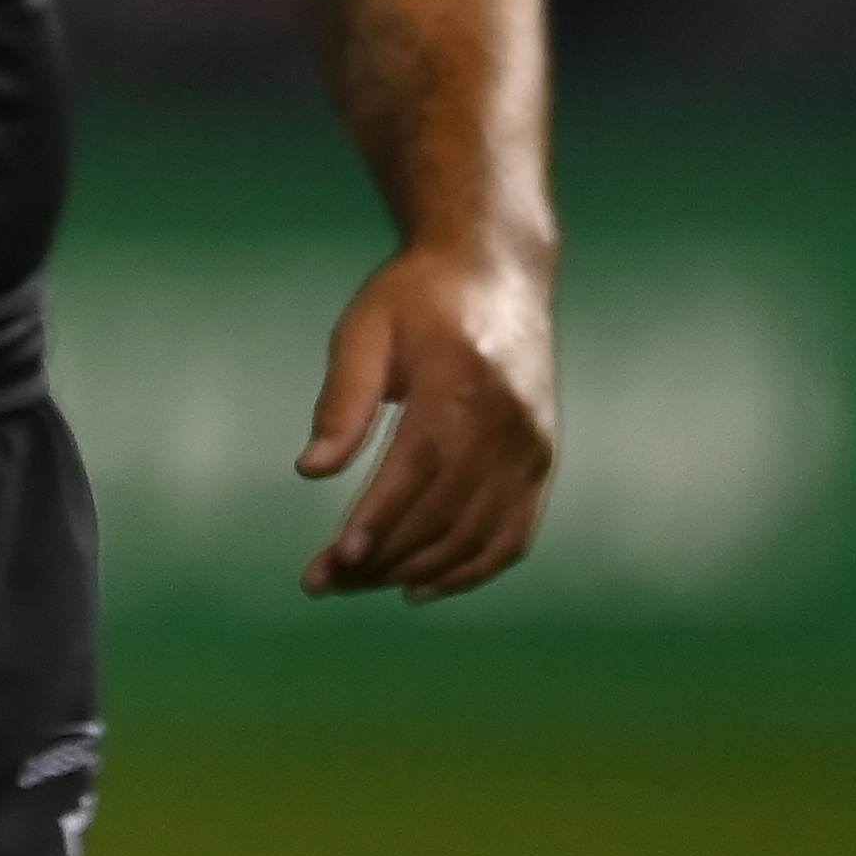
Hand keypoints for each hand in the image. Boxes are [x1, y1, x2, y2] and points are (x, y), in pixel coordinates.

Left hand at [298, 237, 556, 597]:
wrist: (498, 270)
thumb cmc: (418, 296)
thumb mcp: (365, 328)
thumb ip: (342, 400)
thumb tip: (312, 469)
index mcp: (461, 385)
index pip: (418, 471)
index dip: (378, 521)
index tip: (336, 560)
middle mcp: (508, 424)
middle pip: (444, 513)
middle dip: (383, 558)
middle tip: (324, 581)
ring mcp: (533, 448)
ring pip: (476, 535)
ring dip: (417, 571)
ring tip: (359, 584)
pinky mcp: (543, 461)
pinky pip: (512, 534)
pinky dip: (470, 569)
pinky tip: (422, 585)